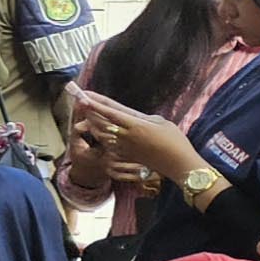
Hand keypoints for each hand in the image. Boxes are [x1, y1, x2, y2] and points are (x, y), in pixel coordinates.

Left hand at [73, 93, 203, 191]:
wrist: (178, 164)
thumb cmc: (175, 141)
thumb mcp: (161, 123)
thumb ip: (143, 118)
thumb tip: (131, 117)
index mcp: (136, 125)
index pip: (111, 113)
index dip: (96, 105)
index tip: (84, 96)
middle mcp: (127, 136)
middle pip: (101, 122)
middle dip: (90, 111)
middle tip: (81, 101)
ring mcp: (125, 147)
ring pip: (102, 133)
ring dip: (93, 123)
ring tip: (86, 113)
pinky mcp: (126, 155)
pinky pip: (108, 143)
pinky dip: (101, 135)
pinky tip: (97, 129)